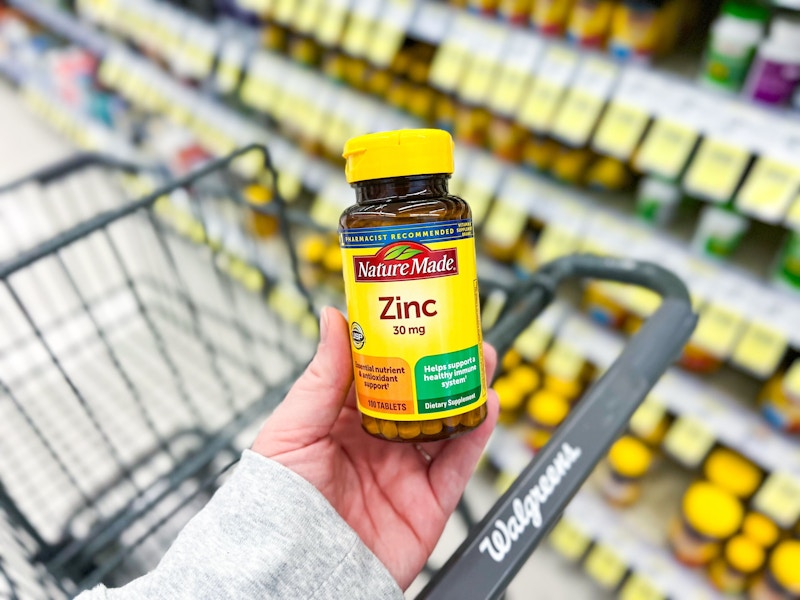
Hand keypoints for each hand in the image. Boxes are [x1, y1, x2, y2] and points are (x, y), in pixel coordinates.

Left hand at [253, 307, 498, 588]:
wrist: (293, 571)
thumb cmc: (279, 504)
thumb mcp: (293, 429)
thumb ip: (321, 376)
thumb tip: (333, 318)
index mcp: (341, 421)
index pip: (377, 372)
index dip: (396, 342)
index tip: (412, 312)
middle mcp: (376, 443)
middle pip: (418, 394)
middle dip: (439, 362)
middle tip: (457, 330)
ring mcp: (404, 471)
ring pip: (445, 423)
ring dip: (465, 390)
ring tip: (479, 357)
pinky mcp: (428, 503)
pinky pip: (459, 465)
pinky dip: (476, 434)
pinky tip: (485, 405)